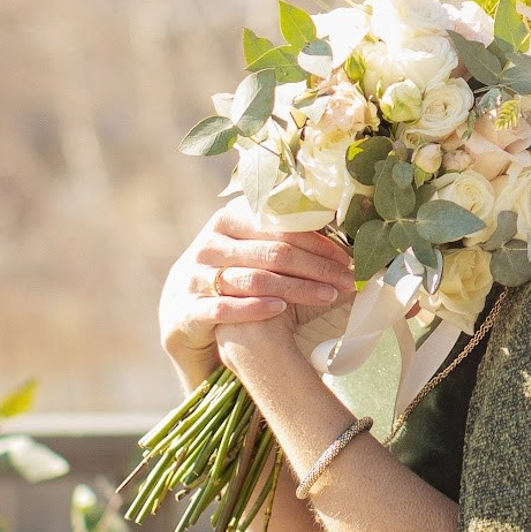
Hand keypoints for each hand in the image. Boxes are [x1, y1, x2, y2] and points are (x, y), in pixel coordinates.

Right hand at [159, 203, 354, 386]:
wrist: (182, 311)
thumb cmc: (231, 274)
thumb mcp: (249, 247)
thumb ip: (281, 234)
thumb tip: (337, 221)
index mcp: (228, 220)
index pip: (280, 226)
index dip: (317, 242)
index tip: (347, 258)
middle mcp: (210, 244)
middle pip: (273, 253)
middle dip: (316, 268)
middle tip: (348, 281)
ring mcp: (196, 276)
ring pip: (254, 279)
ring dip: (297, 288)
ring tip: (329, 296)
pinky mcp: (189, 309)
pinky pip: (225, 307)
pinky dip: (255, 307)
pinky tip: (281, 309)